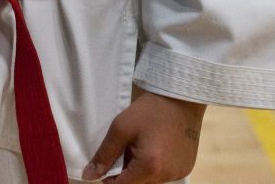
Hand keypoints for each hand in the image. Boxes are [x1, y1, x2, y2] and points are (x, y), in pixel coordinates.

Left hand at [82, 90, 206, 182]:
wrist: (180, 99)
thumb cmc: (149, 111)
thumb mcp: (121, 128)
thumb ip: (104, 155)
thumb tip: (89, 175)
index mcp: (150, 167)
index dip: (109, 178)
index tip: (106, 163)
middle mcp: (166, 176)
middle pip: (137, 183)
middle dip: (126, 171)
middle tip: (126, 147)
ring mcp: (178, 173)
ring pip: (150, 179)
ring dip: (141, 168)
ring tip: (142, 144)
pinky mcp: (185, 168)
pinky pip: (163, 174)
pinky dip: (155, 165)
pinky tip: (155, 147)